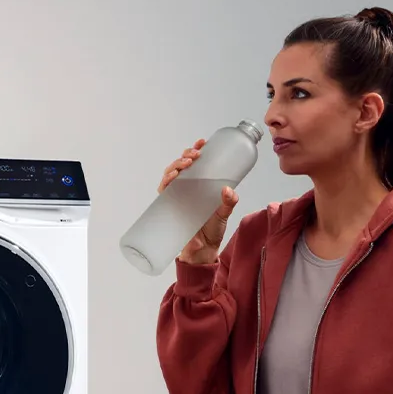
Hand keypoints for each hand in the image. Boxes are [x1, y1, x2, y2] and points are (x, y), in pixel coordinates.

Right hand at [157, 139, 238, 265]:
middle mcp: (186, 189)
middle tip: (196, 154)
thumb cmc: (212, 232)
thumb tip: (228, 190)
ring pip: (171, 175)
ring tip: (187, 162)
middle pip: (181, 165)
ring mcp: (177, 197)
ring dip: (176, 165)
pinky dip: (165, 182)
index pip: (195, 163)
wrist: (203, 252)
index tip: (202, 142)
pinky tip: (172, 177)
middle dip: (186, 155)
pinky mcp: (170, 207)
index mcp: (199, 186)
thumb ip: (228, 203)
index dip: (196, 150)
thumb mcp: (224, 214)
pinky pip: (164, 191)